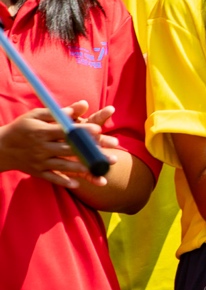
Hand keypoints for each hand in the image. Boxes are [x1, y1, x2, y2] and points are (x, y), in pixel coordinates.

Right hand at [0, 102, 117, 189]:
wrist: (0, 147)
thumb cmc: (22, 127)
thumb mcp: (36, 115)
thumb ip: (58, 112)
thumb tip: (81, 105)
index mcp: (42, 132)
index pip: (66, 132)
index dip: (82, 131)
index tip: (98, 130)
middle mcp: (41, 148)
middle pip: (69, 150)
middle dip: (90, 152)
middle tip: (110, 154)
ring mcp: (39, 161)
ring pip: (63, 165)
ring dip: (82, 168)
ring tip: (98, 171)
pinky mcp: (37, 171)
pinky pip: (51, 177)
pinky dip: (63, 181)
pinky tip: (77, 184)